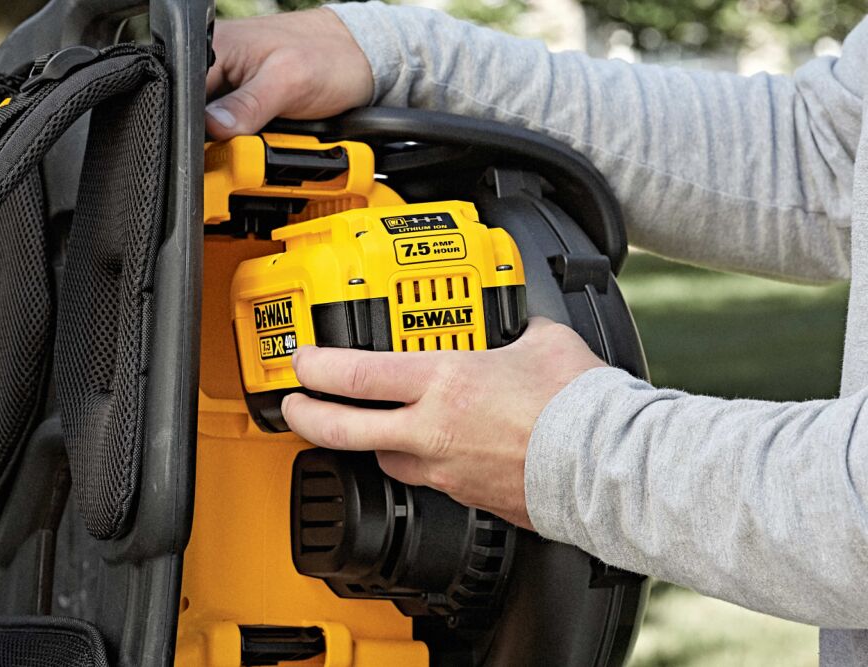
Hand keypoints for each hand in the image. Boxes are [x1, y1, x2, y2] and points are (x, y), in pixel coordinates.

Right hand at [206, 9, 373, 139]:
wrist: (359, 59)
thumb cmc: (328, 57)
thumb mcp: (287, 82)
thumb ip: (248, 104)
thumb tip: (214, 127)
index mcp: (214, 46)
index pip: (182, 93)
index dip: (194, 125)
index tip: (218, 145)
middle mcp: (216, 63)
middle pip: (195, 113)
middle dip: (217, 135)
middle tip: (248, 140)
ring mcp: (230, 82)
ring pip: (214, 125)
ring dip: (234, 139)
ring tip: (264, 131)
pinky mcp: (244, 98)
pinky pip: (234, 126)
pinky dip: (247, 136)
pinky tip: (266, 131)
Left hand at [281, 317, 606, 528]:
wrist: (605, 467)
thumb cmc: (578, 405)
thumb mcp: (543, 341)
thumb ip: (516, 331)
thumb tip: (518, 327)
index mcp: (445, 383)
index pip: (357, 375)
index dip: (318, 368)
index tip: (302, 363)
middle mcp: (433, 430)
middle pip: (345, 429)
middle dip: (307, 418)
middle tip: (293, 408)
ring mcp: (446, 469)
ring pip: (384, 459)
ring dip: (369, 442)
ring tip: (368, 427)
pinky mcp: (467, 496)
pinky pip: (427, 480)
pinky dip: (419, 464)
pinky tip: (431, 452)